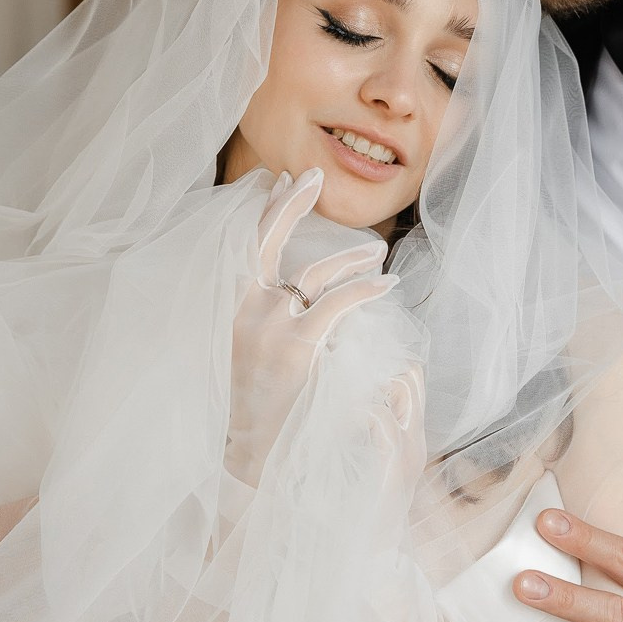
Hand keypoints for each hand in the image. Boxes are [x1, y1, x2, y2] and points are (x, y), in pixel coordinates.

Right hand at [226, 168, 395, 486]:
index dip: (265, 209)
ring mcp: (270, 323)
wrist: (251, 447)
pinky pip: (339, 303)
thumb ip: (268, 312)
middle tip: (315, 174)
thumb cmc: (257, 400)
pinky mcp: (297, 344)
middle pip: (268, 238)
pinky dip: (367, 289)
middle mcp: (247, 306)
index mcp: (235, 305)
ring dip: (352, 256)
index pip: (247, 244)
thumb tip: (293, 284)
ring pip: (316, 271)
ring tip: (377, 252)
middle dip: (292, 202)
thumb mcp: (252, 347)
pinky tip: (387, 284)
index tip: (280, 180)